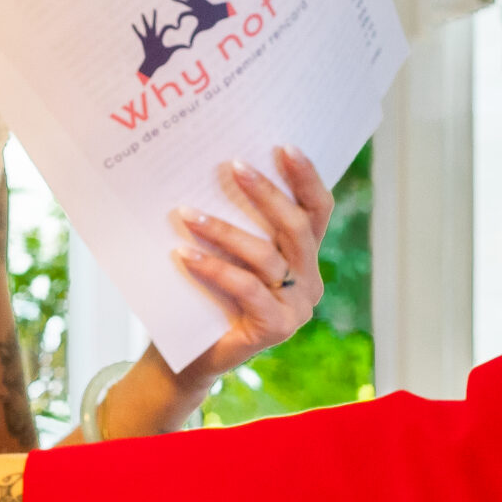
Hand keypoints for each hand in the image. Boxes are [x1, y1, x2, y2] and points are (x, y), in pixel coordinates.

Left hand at [170, 146, 334, 380]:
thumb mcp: (227, 251)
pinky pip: (247, 288)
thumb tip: (216, 167)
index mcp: (305, 257)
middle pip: (297, 227)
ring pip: (266, 256)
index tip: (284, 146)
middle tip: (233, 166)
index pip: (317, 210)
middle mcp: (310, 280)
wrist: (188, 355)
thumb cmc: (206, 294)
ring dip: (224, 230)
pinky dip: (214, 268)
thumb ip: (237, 221)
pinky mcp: (277, 328)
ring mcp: (297, 307)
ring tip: (187, 213)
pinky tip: (184, 254)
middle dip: (265, 193)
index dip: (306, 178)